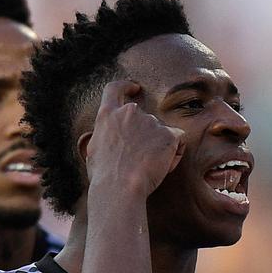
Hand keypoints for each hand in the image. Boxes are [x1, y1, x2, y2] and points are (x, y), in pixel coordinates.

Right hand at [84, 80, 184, 198]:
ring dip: (159, 146)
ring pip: (161, 132)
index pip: (115, 89)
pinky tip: (164, 165)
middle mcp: (129, 113)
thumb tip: (109, 135)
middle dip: (146, 136)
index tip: (134, 88)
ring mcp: (150, 122)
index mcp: (108, 115)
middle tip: (141, 159)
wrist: (120, 187)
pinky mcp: (168, 134)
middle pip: (144, 119)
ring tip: (148, 168)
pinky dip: (175, 152)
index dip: (126, 86)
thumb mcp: (93, 150)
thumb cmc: (104, 176)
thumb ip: (105, 135)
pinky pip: (178, 140)